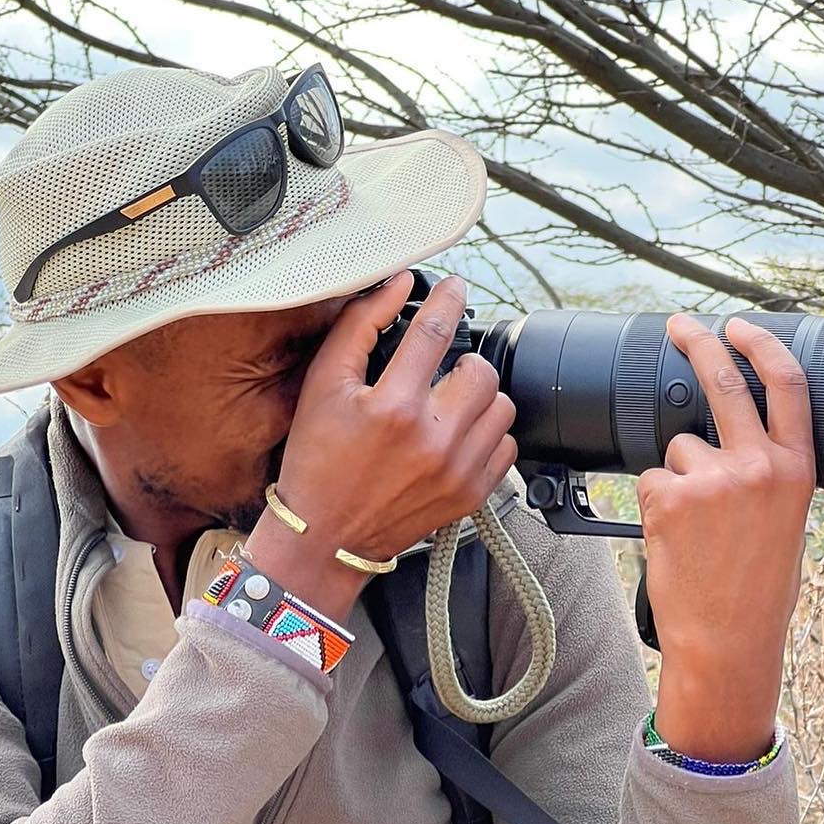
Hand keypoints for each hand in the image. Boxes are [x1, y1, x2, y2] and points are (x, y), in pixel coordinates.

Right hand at [246, 270, 516, 621]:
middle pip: (481, 371)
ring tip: (448, 407)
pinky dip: (487, 436)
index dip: (448, 300)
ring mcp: (457, 471)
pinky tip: (456, 438)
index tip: (454, 289)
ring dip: (478, 399)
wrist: (324, 538)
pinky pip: (505, 447)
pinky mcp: (470, 496)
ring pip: (501, 407)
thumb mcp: (322, 386)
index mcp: (393, 407)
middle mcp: (432, 440)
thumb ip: (359, 327)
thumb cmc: (317, 461)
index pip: (436, 331)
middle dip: (462, 362)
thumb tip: (398, 285)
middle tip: (440, 373)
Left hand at [637, 314, 814, 762]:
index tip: (740, 325)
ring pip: (677, 449)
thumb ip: (768, 475)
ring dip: (676, 477)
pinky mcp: (671, 498)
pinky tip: (674, 539)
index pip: (786, 386)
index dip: (761, 346)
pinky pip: (651, 482)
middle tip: (680, 326)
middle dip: (698, 343)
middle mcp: (759, 466)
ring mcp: (712, 479)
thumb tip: (736, 441)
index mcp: (796, 470)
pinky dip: (654, 505)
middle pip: (723, 382)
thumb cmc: (756, 591)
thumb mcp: (784, 523)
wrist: (727, 639)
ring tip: (694, 529)